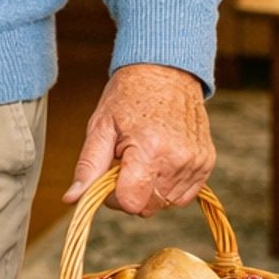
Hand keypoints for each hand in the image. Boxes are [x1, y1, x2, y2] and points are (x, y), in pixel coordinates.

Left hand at [65, 63, 215, 217]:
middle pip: (147, 207)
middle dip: (132, 192)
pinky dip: (169, 185)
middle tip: (127, 162)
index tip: (111, 175)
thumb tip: (72, 198)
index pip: (130, 203)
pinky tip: (161, 162)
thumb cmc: (130, 95)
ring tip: (145, 158)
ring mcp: (196, 162)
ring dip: (151, 189)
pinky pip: (184, 195)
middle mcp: (178, 160)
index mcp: (150, 151)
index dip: (114, 197)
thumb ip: (88, 167)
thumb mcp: (101, 127)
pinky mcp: (206, 162)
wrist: (166, 70)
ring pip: (166, 203)